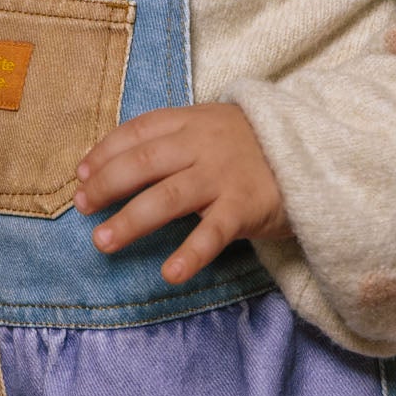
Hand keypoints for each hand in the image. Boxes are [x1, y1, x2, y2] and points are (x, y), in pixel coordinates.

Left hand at [74, 104, 290, 286]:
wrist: (315, 152)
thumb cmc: (254, 147)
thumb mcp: (212, 129)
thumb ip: (173, 141)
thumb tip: (117, 165)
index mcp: (191, 121)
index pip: (137, 132)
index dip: (104, 152)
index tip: (80, 175)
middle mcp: (202, 144)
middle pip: (142, 162)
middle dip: (106, 186)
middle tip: (82, 208)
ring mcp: (223, 175)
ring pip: (167, 196)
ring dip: (130, 220)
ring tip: (103, 241)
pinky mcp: (245, 205)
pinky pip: (213, 233)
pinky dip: (190, 254)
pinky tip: (170, 273)